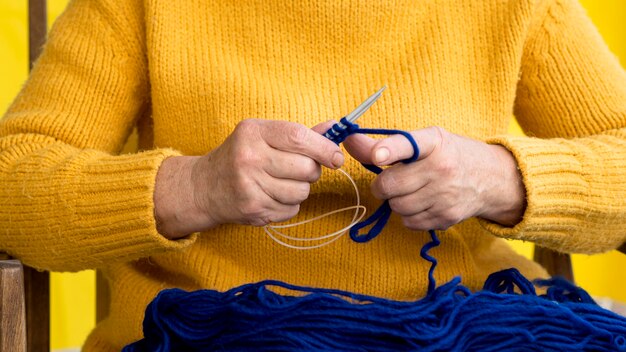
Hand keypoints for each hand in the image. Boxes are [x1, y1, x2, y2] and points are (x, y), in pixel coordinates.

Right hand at [154, 119, 342, 239]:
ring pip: (302, 192)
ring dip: (299, 189)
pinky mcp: (252, 209)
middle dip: (311, 171)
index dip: (324, 148)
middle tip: (299, 169)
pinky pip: (291, 209)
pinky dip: (288, 205)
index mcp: (253, 132)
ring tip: (280, 183)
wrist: (203, 187)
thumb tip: (334, 128)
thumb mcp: (263, 136)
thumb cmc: (240, 156)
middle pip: (306, 168)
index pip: (299, 137)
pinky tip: (270, 196)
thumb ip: (299, 134)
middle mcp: (249, 157)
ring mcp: (249, 185)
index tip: (336, 157)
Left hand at [343, 126, 525, 230]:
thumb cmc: (448, 155)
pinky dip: (409, 215)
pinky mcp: (447, 217)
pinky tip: (422, 203)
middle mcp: (441, 168)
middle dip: (382, 185)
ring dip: (396, 201)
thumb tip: (347, 141)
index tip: (378, 156)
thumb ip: (384, 144)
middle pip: (390, 185)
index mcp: (433, 142)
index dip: (388, 150)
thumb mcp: (423, 141)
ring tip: (411, 191)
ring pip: (397, 206)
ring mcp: (445, 195)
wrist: (491, 178)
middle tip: (390, 181)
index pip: (407, 144)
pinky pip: (409, 222)